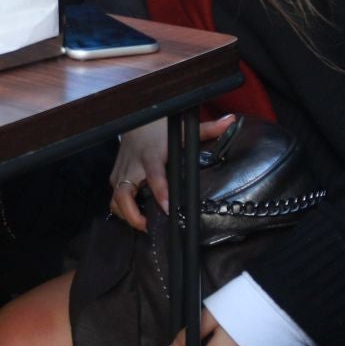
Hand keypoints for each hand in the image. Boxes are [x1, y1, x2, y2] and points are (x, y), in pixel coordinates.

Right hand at [109, 115, 236, 231]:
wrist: (136, 118)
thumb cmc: (159, 126)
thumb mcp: (182, 128)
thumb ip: (207, 129)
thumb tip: (229, 122)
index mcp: (152, 155)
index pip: (155, 176)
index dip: (160, 192)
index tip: (168, 208)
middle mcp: (133, 165)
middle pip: (123, 195)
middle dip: (132, 214)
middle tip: (148, 226)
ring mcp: (122, 171)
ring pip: (115, 199)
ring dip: (126, 214)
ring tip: (143, 224)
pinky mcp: (115, 175)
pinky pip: (114, 196)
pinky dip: (122, 207)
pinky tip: (136, 213)